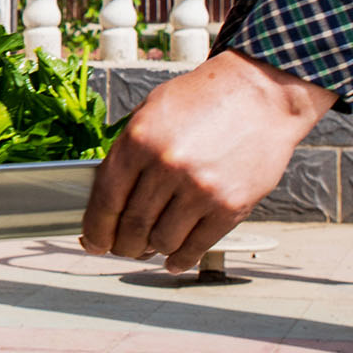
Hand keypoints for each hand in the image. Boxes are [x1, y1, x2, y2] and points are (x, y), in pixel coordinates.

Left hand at [83, 50, 332, 272]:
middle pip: (132, 226)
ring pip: (163, 241)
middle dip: (122, 245)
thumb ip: (128, 152)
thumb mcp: (151, 112)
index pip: (106, 200)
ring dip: (153, 250)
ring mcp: (201, 188)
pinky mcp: (231, 205)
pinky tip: (175, 259)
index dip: (96, 230)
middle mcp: (168, 166)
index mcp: (140, 140)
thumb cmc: (203, 100)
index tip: (93, 243)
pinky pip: (198, 246)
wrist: (260, 93)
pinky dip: (182, 259)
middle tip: (122, 248)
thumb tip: (106, 199)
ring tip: (151, 246)